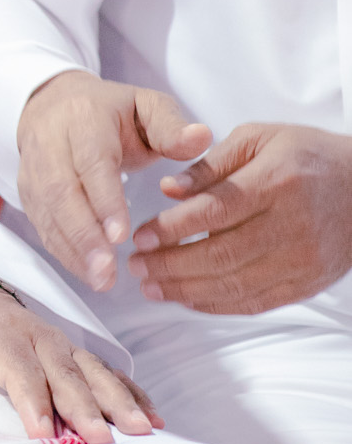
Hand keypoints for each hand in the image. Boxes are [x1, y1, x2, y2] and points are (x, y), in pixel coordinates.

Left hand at [0, 276, 161, 443]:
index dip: (30, 398)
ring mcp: (60, 342)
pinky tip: (151, 415)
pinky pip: (106, 371)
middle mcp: (35, 333)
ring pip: (91, 370)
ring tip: (140, 429)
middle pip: (62, 370)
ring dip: (116, 399)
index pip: (16, 366)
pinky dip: (129, 392)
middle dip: (83, 405)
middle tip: (100, 440)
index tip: (43, 432)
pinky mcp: (74, 352)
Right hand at [16, 70, 210, 291]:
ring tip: (100, 280)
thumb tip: (201, 138)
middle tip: (108, 271)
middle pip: (61, 193)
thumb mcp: (145, 105)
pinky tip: (88, 274)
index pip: (91, 162)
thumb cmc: (109, 112)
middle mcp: (51, 144)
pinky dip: (64, 252)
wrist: (52, 105)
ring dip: (73, 249)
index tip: (120, 235)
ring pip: (48, 213)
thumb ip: (171, 125)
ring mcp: (34, 170)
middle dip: (84, 235)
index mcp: (84, 119)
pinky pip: (42, 225)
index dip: (103, 199)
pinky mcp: (28, 193)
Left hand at [128, 122, 351, 313]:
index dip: (173, 228)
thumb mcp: (258, 138)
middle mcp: (291, 225)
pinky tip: (187, 298)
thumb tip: (168, 190)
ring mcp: (301, 260)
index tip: (141, 236)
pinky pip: (254, 302)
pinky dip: (216, 305)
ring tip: (151, 287)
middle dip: (170, 265)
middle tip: (137, 266)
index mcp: (276, 181)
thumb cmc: (307, 157)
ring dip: (185, 290)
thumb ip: (211, 164)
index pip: (215, 211)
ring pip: (234, 285)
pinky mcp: (306, 284)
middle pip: (221, 254)